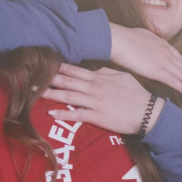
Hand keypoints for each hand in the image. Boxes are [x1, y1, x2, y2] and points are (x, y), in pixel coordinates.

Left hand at [42, 64, 164, 135]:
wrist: (148, 113)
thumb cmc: (137, 94)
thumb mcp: (122, 76)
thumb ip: (106, 72)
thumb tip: (94, 70)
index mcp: (100, 78)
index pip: (75, 71)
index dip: (60, 68)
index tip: (46, 64)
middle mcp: (94, 88)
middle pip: (68, 82)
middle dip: (49, 79)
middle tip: (32, 77)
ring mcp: (95, 102)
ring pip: (69, 97)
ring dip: (51, 95)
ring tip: (36, 93)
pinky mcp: (97, 117)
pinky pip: (77, 115)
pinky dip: (64, 114)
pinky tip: (51, 113)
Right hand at [109, 24, 181, 96]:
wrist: (118, 40)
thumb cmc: (123, 38)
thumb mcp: (141, 36)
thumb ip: (148, 42)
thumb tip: (147, 45)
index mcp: (163, 44)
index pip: (179, 59)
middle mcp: (167, 53)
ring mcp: (163, 61)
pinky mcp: (158, 70)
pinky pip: (174, 81)